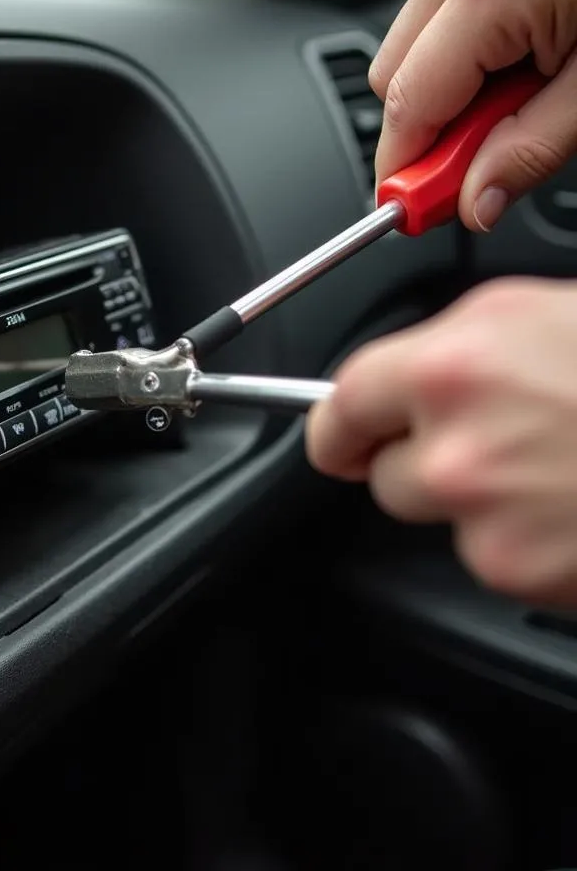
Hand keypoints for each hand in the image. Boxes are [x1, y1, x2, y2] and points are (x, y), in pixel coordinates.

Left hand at [305, 278, 576, 607]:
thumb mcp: (536, 315)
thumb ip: (451, 349)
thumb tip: (406, 378)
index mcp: (451, 369)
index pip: (339, 407)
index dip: (340, 424)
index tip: (342, 436)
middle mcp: (456, 453)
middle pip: (384, 475)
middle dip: (422, 461)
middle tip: (495, 440)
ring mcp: (491, 525)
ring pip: (441, 520)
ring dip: (478, 503)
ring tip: (556, 467)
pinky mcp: (525, 577)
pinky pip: (495, 558)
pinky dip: (524, 540)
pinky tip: (573, 504)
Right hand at [371, 0, 576, 230]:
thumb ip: (531, 151)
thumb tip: (473, 203)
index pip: (408, 107)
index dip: (406, 171)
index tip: (414, 213)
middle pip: (394, 83)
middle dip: (432, 130)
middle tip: (489, 154)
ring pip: (407, 57)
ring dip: (450, 95)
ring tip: (523, 93)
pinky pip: (434, 27)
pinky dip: (463, 62)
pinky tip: (516, 63)